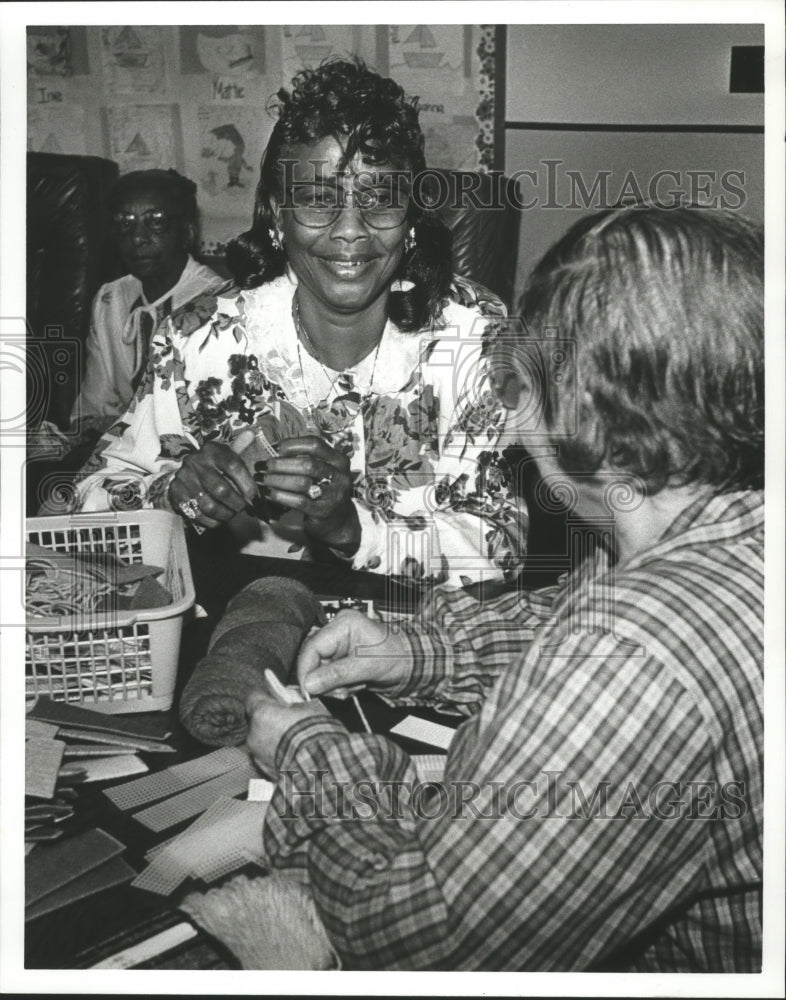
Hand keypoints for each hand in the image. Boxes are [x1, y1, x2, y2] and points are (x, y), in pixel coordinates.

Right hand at [168, 431, 257, 528]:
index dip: (247, 484)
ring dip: (226, 514)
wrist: (182, 474)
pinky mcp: (178, 495)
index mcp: (211, 450)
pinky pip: (198, 514)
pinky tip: (220, 519)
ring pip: (210, 505)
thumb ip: (239, 447)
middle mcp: (196, 463)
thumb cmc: (212, 465)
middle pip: (222, 490)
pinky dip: (213, 521)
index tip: (255, 496)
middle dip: (237, 503)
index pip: (233, 466)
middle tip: (244, 508)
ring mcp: (185, 480)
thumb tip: (251, 434)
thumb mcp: (223, 453)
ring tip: (233, 514)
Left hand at [245, 690, 332, 776]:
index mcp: (262, 713)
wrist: (320, 768)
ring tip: (295, 740)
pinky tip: (295, 755)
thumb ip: (294, 705)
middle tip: (289, 719)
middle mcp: (254, 734)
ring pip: (262, 741)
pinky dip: (279, 755)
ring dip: (274, 739)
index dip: (265, 696)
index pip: (253, 696)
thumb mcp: (309, 708)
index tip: (275, 696)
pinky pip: (269, 757)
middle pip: (257, 721)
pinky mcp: (265, 772)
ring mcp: (258, 756)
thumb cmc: (314, 735)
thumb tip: (292, 705)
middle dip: (271, 720)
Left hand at [259, 436, 359, 553]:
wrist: (338, 520)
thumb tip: (274, 451)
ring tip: (261, 479)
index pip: (314, 444)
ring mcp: (333, 495)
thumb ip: (305, 459)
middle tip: (263, 466)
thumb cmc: (323, 490)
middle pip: (307, 464)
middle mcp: (340, 476)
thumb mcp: (322, 471)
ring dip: (276, 480)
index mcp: (339, 460)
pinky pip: (298, 501)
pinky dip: (279, 496)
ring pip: (301, 483)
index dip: (292, 445)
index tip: (275, 449)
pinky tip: (268, 493)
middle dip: (280, 464)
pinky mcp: (322, 511)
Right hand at [296, 610, 409, 698]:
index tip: (308, 690)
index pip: (312, 647)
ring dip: (333, 686)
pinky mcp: (340, 659)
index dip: (306, 670)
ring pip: (319, 671)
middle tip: (340, 692)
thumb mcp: (368, 666)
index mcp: (343, 624)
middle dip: (324, 681)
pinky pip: (328, 676)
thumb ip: (337, 674)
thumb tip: (309, 684)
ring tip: (353, 688)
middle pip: (313, 660)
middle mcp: (337, 632)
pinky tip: (354, 685)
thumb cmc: (398, 656)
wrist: (412, 664)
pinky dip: (338, 686)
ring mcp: (338, 646)